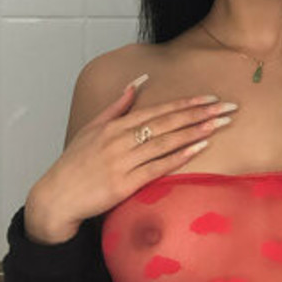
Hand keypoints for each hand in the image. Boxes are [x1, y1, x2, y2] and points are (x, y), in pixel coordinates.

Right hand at [24, 82, 238, 243]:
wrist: (56, 198)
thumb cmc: (74, 164)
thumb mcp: (92, 129)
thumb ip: (117, 106)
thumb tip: (137, 84)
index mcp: (113, 126)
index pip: (156, 110)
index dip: (184, 104)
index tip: (209, 98)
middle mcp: (119, 140)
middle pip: (165, 123)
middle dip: (198, 114)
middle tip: (225, 107)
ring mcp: (121, 162)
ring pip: (164, 142)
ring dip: (193, 132)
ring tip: (218, 124)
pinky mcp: (123, 184)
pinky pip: (157, 168)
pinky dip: (179, 157)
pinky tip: (198, 149)